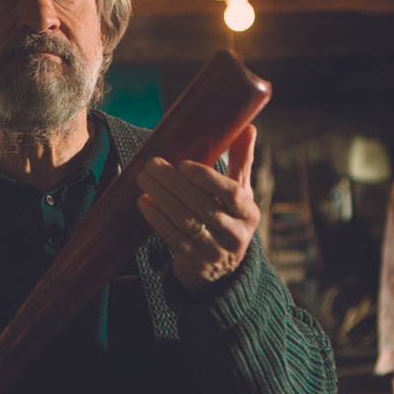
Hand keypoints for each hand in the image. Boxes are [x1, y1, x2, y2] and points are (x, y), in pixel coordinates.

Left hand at [136, 125, 260, 292]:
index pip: (231, 193)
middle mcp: (237, 235)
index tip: (183, 164)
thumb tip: (248, 127)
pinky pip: (174, 238)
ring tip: (144, 179)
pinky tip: (144, 202)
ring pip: (185, 221)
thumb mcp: (239, 193)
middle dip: (174, 183)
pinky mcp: (197, 263)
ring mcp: (216, 252)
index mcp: (249, 213)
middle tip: (152, 164)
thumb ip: (241, 161)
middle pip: (202, 206)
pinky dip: (157, 219)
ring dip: (161, 198)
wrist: (221, 266)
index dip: (207, 178)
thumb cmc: (228, 217)